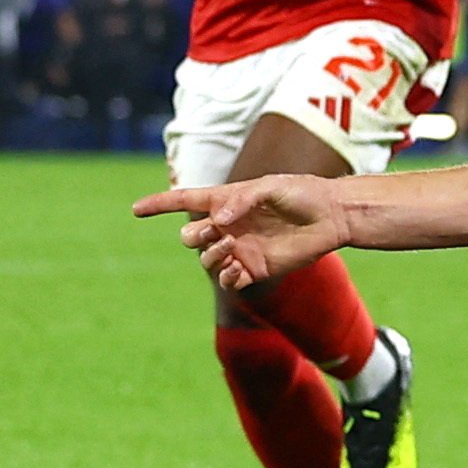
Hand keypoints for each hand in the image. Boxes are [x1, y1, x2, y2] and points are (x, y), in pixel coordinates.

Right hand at [132, 176, 349, 289]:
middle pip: (189, 235)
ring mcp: (240, 248)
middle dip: (193, 235)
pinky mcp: (255, 269)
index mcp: (226, 200)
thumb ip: (242, 200)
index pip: (184, 201)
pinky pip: (228, 280)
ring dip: (209, 255)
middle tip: (216, 231)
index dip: (159, 204)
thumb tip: (218, 220)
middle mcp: (228, 226)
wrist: (332, 216)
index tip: (135, 209)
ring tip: (229, 246)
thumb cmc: (303, 193)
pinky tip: (235, 268)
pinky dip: (225, 276)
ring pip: (205, 259)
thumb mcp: (271, 187)